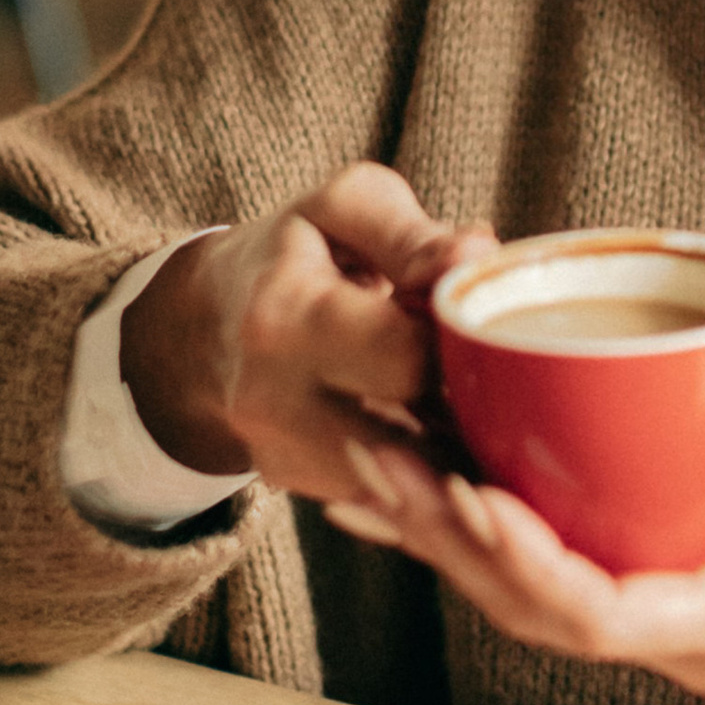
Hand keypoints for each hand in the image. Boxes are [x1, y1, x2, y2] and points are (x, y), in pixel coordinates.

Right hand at [119, 164, 493, 512]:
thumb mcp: (343, 209)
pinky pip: (382, 494)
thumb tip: (477, 259)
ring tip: (477, 402)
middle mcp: (271, 402)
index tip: (483, 321)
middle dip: (467, 409)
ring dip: (453, 450)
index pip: (407, 357)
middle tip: (498, 372)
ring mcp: (279, 455)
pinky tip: (442, 429)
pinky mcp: (294, 485)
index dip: (463, 342)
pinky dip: (424, 470)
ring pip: (404, 484)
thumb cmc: (292, 250)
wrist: (206, 318)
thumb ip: (413, 234)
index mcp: (284, 318)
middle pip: (411, 439)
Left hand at [328, 359, 704, 704]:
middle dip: (444, 537)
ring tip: (367, 456)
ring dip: (443, 540)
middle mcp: (682, 642)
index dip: (526, 558)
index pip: (605, 611)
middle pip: (532, 611)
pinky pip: (550, 593)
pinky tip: (425, 501)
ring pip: (527, 608)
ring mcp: (664, 638)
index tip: (470, 491)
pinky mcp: (658, 615)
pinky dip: (479, 547)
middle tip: (373, 448)